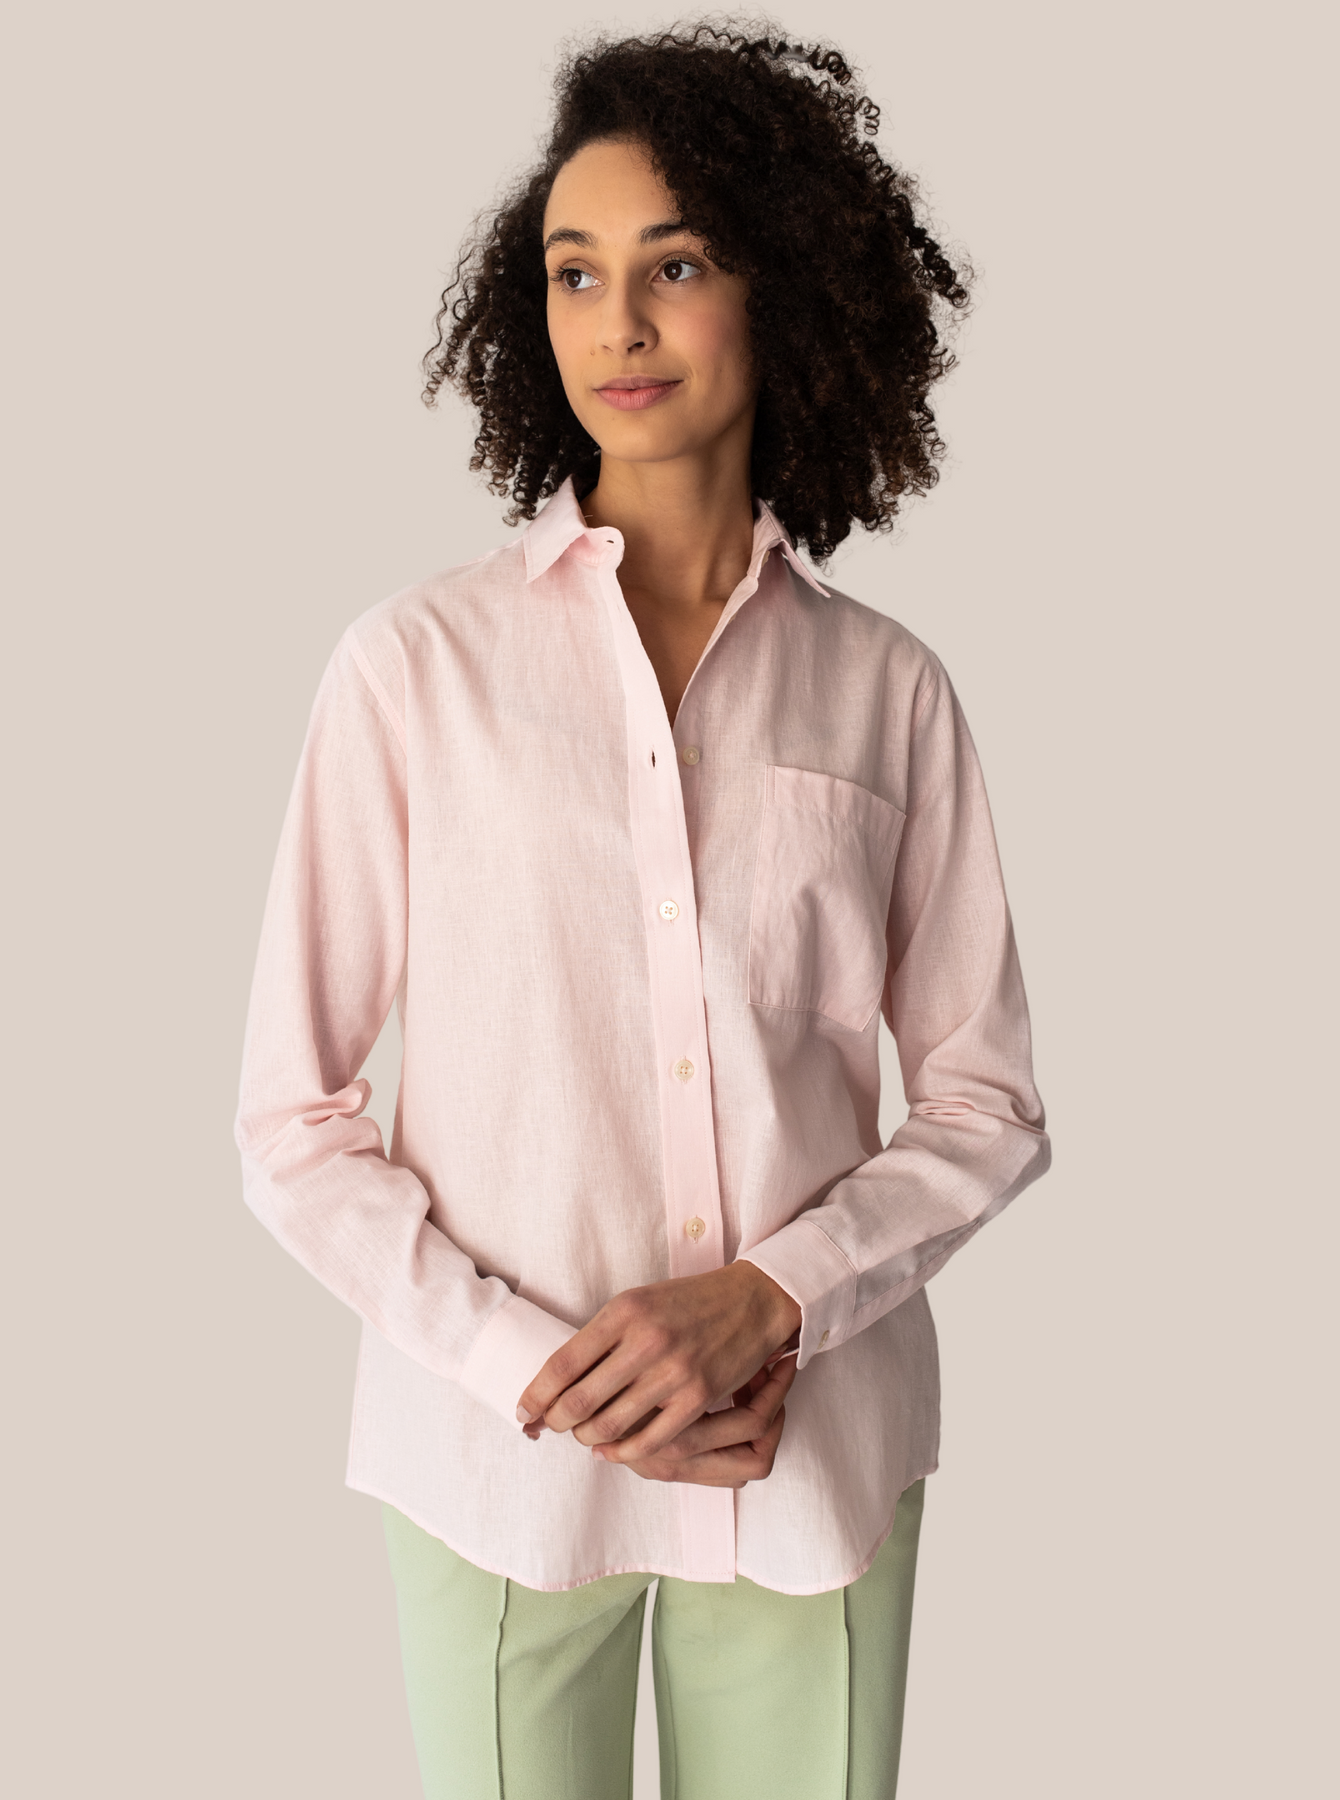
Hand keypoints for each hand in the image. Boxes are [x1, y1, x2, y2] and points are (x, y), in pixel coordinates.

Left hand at [517, 1261, 801, 1464]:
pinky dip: (622, 1452)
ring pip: (610, 1423)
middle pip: (579, 1399)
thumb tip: (563, 1376)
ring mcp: (673, 1371)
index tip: (522, 1409)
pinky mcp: (698, 1397)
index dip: (536, 1393)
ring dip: (585, 1437)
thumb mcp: (640, 1303)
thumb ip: (604, 1336)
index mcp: (624, 1311)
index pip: (563, 1362)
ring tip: (580, 1436)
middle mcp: (646, 1340)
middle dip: (554, 1421)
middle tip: (546, 1427)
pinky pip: (650, 1439)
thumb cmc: (689, 1302)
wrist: (752, 1300)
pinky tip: (611, 1451)